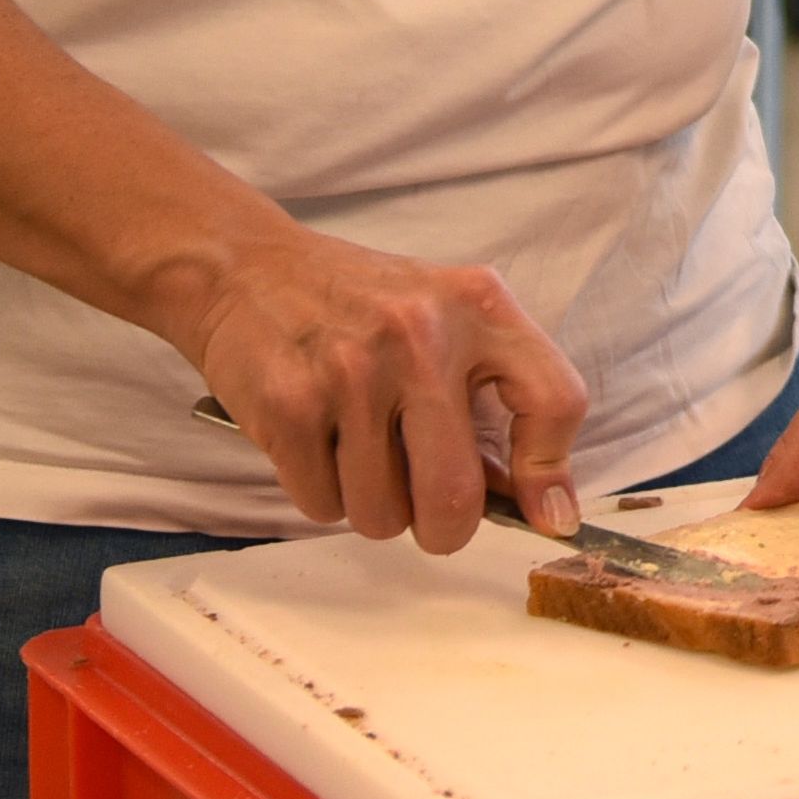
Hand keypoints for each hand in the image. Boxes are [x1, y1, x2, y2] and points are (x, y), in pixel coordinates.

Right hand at [161, 219, 588, 551]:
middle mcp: (422, 336)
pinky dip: (322, 496)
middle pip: (456, 494)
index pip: (554, 399)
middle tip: (428, 515)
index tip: (545, 513)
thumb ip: (490, 390)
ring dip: (373, 509)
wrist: (244, 268)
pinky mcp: (289, 407)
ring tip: (358, 455)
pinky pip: (323, 506)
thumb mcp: (442, 315)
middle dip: (445, 530)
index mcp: (479, 306)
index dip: (551, 473)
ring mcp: (352, 372)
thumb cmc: (358, 304)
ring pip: (383, 514)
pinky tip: (316, 445)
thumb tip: (531, 498)